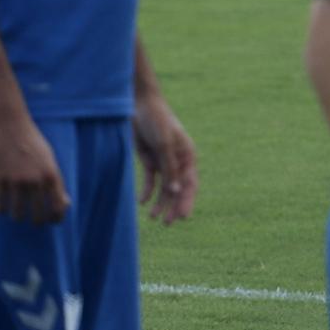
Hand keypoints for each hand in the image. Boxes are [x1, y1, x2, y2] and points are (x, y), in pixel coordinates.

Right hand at [0, 112, 68, 224]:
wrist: (8, 122)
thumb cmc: (30, 141)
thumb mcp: (48, 159)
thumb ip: (55, 181)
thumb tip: (65, 203)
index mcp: (52, 174)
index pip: (58, 206)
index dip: (56, 218)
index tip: (51, 222)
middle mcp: (36, 179)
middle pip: (38, 214)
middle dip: (36, 221)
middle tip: (33, 221)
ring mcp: (17, 180)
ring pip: (17, 213)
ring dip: (17, 216)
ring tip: (16, 214)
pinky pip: (0, 205)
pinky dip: (0, 210)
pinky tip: (1, 207)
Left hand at [133, 94, 198, 224]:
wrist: (139, 105)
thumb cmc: (157, 121)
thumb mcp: (164, 144)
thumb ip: (169, 168)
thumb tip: (175, 192)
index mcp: (187, 156)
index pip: (190, 183)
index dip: (187, 201)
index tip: (183, 217)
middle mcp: (178, 161)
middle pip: (178, 189)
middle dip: (173, 206)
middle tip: (167, 224)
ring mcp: (163, 161)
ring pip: (164, 187)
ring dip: (160, 202)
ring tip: (153, 218)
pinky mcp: (150, 160)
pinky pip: (151, 180)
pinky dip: (148, 191)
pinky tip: (142, 202)